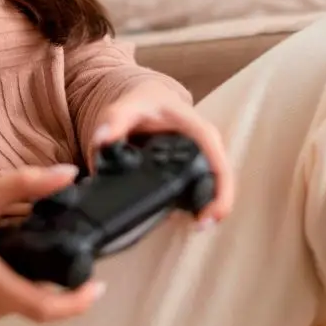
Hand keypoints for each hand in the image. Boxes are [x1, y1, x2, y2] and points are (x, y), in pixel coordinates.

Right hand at [0, 165, 104, 325]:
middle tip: (63, 241)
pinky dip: (13, 279)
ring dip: (31, 275)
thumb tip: (68, 174)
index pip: (45, 307)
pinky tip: (6, 253)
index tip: (98, 284)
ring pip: (20, 300)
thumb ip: (27, 184)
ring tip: (26, 239)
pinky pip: (2, 300)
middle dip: (54, 273)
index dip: (77, 301)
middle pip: (36, 299)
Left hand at [90, 83, 234, 225]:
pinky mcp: (197, 165)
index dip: (220, 188)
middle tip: (201, 226)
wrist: (148, 99)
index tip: (212, 213)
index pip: (215, 158)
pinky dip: (201, 203)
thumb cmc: (144, 103)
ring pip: (217, 183)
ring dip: (211, 206)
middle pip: (222, 176)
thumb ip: (113, 122)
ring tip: (196, 225)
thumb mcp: (126, 107)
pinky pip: (207, 185)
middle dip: (218, 203)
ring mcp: (205, 155)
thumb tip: (102, 140)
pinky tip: (189, 217)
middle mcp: (207, 143)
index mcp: (196, 129)